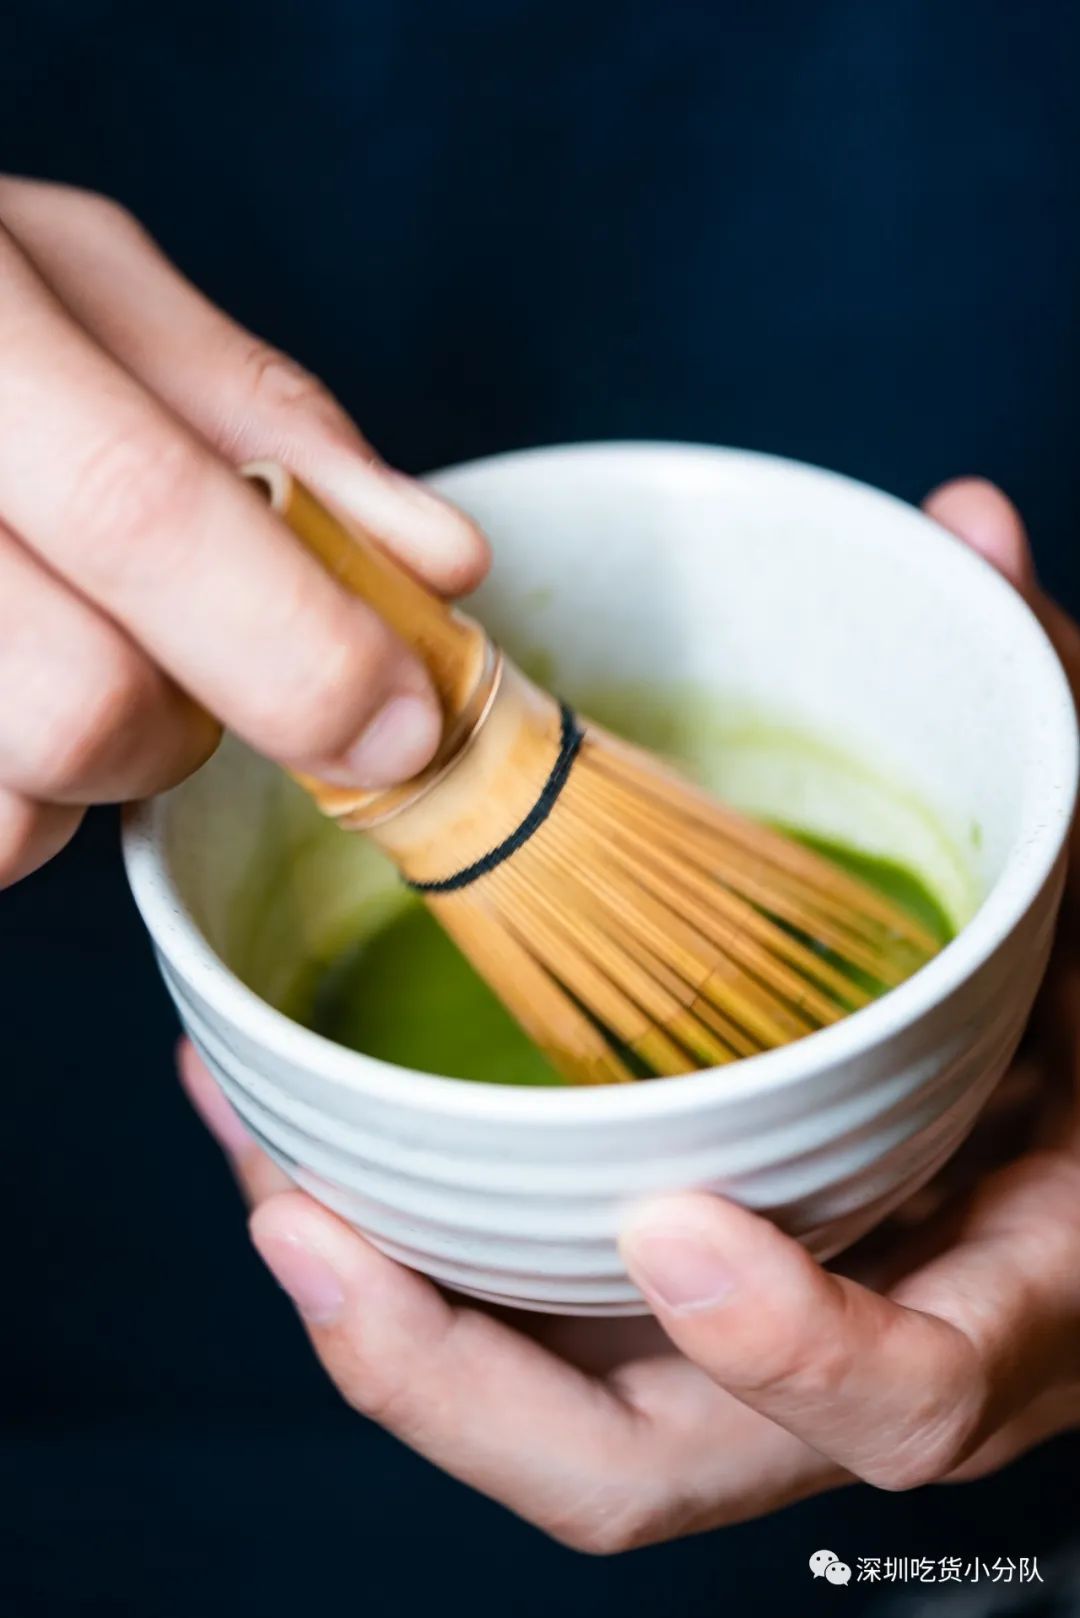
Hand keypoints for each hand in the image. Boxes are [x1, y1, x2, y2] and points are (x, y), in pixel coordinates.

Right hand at [0, 176, 487, 886]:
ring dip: (84, 769)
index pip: (136, 510)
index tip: (399, 725)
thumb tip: (441, 563)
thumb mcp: (89, 286)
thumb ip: (266, 419)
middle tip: (173, 647)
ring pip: (12, 812)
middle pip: (83, 706)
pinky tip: (5, 679)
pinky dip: (13, 795)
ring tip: (49, 640)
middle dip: (183, 723)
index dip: (295, 641)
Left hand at [179, 478, 1079, 1552]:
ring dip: (377, 1319)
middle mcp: (841, 1357)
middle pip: (636, 1466)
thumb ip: (1040, 723)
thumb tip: (969, 526)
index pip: (913, 1395)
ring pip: (529, 1413)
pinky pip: (500, 1323)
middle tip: (309, 1226)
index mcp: (1004, 1288)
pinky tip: (290, 1135)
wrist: (1057, 1122)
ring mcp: (719, 1356)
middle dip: (455, 1381)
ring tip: (259, 1163)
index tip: (678, 1227)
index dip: (804, 1349)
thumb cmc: (1078, 1017)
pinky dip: (390, 1253)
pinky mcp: (635, 1316)